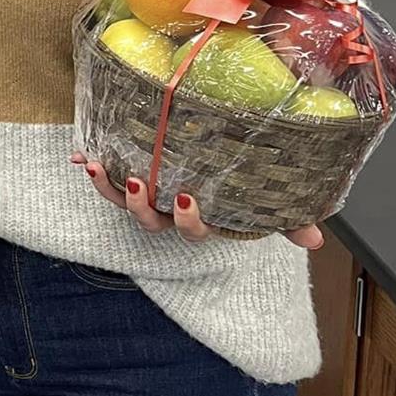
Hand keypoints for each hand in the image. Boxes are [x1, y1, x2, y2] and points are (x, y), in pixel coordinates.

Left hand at [72, 153, 324, 249]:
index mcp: (202, 217)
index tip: (188, 198)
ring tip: (99, 167)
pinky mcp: (129, 175)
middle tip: (139, 181)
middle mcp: (170, 211)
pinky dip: (94, 168)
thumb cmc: (243, 178)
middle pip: (151, 220)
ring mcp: (148, 195)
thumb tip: (315, 241)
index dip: (189, 221)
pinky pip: (108, 178)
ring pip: (124, 202)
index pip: (195, 230)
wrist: (218, 154)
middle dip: (142, 205)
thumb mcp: (267, 198)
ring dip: (109, 188)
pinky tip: (80, 155)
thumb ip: (290, 218)